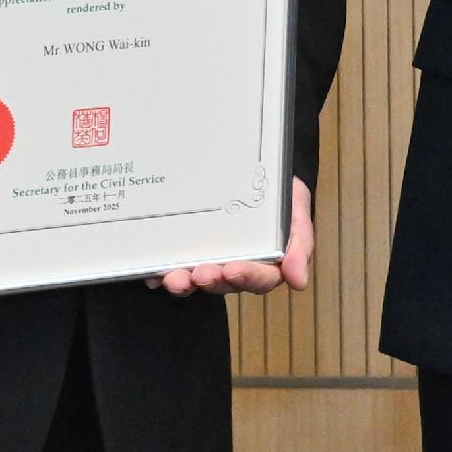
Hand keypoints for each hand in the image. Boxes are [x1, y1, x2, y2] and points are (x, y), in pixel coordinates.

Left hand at [158, 179, 313, 296]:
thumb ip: (300, 242)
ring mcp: (208, 259)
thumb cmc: (276, 192)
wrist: (250, 168)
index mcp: (267, 260)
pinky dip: (158, 274)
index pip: (262, 278)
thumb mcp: (296, 207)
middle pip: (225, 283)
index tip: (233, 269)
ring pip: (196, 280)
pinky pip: (170, 268)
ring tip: (173, 278)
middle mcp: (236, 264)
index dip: (248, 277)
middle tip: (201, 273)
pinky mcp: (183, 253)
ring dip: (185, 283)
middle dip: (213, 280)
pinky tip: (151, 275)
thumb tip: (298, 282)